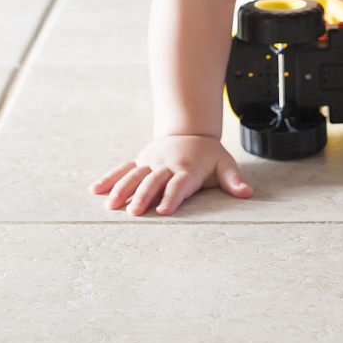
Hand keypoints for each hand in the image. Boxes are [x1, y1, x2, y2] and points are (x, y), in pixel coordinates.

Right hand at [92, 135, 252, 215]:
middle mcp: (166, 164)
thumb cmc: (208, 155)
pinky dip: (109, 179)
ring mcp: (150, 161)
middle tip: (134, 212)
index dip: (172, 197)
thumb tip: (247, 193)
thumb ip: (234, 180)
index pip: (179, 184)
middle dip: (143, 197)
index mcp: (187, 168)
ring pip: (134, 175)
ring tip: (110, 205)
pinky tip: (95, 190)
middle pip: (153, 182)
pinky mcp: (140, 161)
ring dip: (122, 189)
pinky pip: (122, 169)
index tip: (164, 211)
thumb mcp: (225, 164)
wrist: (190, 129)